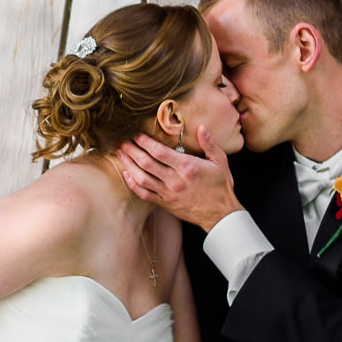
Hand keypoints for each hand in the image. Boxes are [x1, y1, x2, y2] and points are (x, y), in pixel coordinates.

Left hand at [114, 128, 241, 230]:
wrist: (220, 214)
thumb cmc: (221, 186)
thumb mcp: (220, 161)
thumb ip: (209, 144)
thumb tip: (202, 127)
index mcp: (187, 167)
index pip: (159, 151)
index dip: (144, 141)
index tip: (136, 133)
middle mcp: (175, 180)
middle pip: (146, 163)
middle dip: (132, 150)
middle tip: (122, 141)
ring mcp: (168, 193)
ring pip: (141, 178)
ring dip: (128, 164)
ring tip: (120, 153)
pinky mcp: (165, 203)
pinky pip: (144, 194)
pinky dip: (133, 184)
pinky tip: (126, 174)